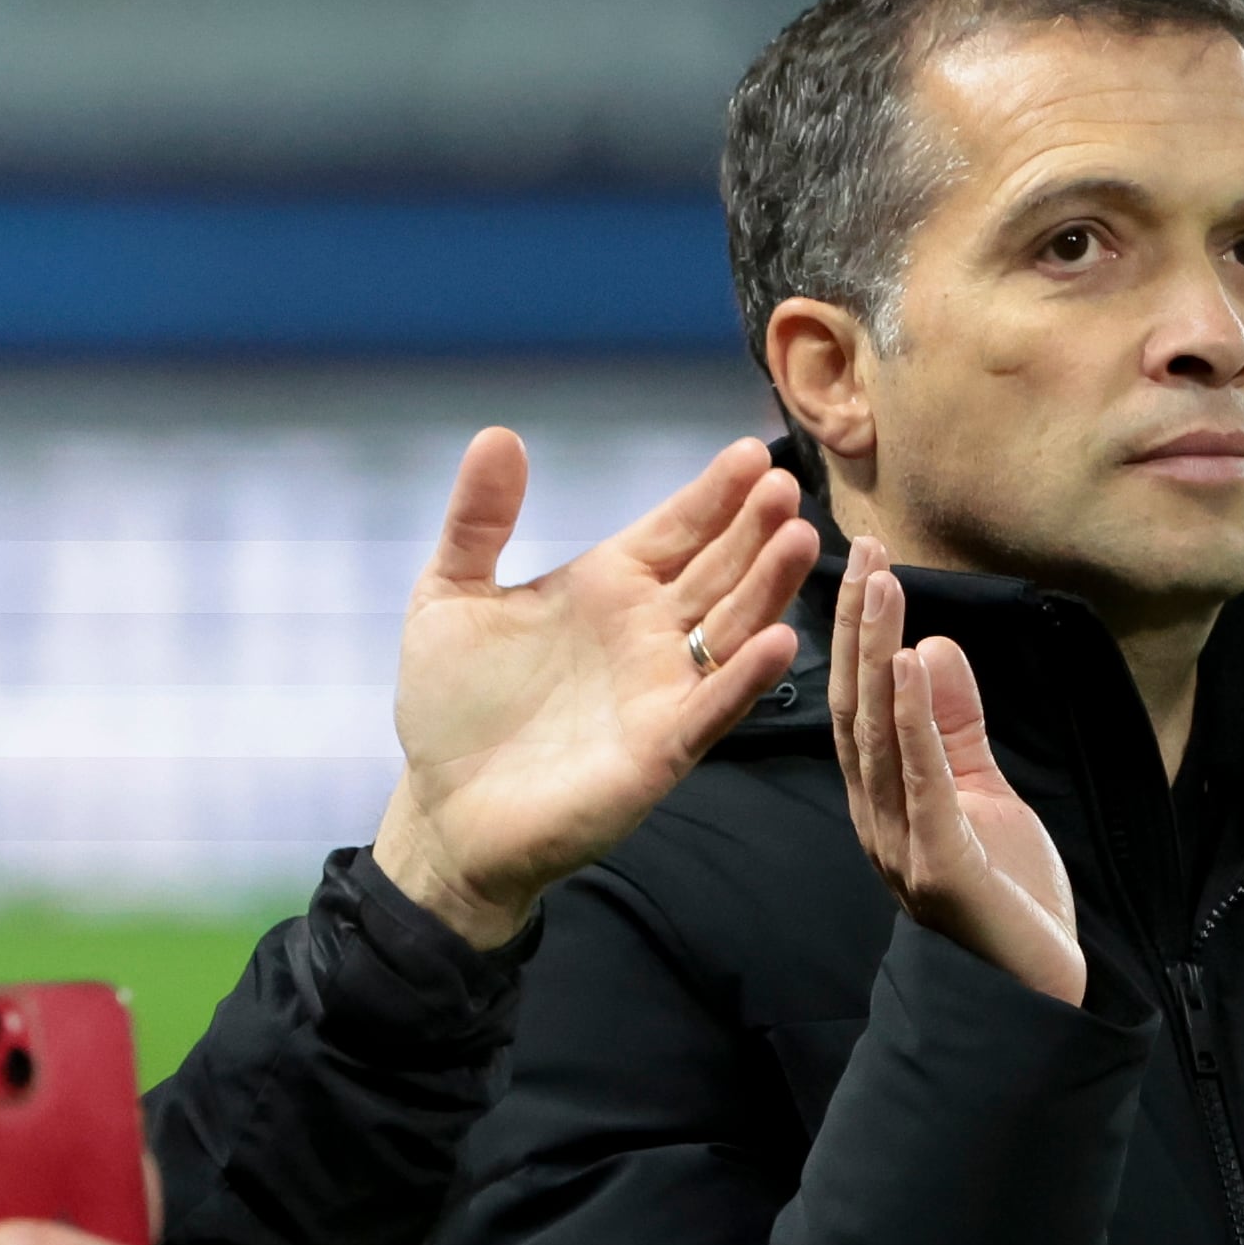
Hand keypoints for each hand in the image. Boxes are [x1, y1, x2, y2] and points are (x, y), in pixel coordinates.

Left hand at [374, 430, 823, 947]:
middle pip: (719, 569)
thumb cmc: (453, 708)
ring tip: (799, 541)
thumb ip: (479, 521)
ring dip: (768, 587)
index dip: (714, 493)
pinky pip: (715, 706)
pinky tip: (779, 641)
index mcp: (609, 586)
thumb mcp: (450, 596)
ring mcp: (664, 688)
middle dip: (754, 528)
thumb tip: (500, 435)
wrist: (444, 809)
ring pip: (732, 627)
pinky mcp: (664, 747)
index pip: (676, 528)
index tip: (754, 454)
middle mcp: (650, 631)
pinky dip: (747, 676)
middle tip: (789, 486)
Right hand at [830, 539, 1084, 1004]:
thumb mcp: (984, 795)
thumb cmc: (1007, 901)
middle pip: (857, 707)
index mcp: (884, 802)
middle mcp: (878, 820)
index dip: (860, 633)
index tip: (867, 562)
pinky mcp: (940, 867)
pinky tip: (913, 661)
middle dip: (859, 627)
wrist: (1036, 997)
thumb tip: (934, 645)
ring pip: (879, 736)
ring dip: (878, 654)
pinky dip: (915, 719)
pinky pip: (922, 781)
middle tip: (864, 550)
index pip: (861, 703)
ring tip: (881, 586)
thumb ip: (956, 729)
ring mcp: (902, 846)